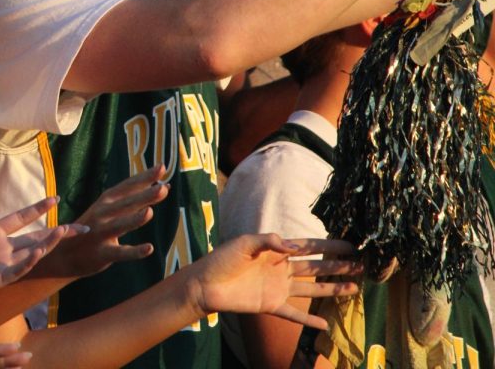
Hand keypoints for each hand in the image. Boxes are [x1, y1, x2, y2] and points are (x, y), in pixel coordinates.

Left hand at [0, 196, 83, 320]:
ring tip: (65, 232)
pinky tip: (39, 251)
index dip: (37, 209)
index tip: (55, 198)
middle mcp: (2, 248)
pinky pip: (17, 269)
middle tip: (81, 227)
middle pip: (35, 236)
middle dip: (58, 231)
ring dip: (48, 243)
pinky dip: (29, 261)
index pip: (20, 218)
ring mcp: (2, 264)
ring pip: (32, 252)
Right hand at [34, 164, 167, 278]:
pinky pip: (120, 253)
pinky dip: (134, 251)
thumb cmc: (92, 228)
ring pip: (120, 225)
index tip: (162, 167)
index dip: (144, 177)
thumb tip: (164, 187)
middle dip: (144, 195)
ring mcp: (100, 233)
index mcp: (105, 201)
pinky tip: (149, 248)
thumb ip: (135, 200)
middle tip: (163, 188)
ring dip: (134, 219)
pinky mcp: (101, 254)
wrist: (62, 253)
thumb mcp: (108, 209)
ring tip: (149, 212)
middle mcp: (102, 214)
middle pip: (126, 204)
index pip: (127, 186)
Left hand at [184, 234, 360, 327]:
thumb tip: (293, 245)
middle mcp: (281, 269)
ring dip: (333, 289)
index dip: (329, 246)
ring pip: (312, 289)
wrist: (205, 284)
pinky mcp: (271, 306)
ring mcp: (278, 288)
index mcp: (275, 251)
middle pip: (316, 267)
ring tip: (355, 287)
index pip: (308, 247)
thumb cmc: (221, 259)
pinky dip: (308, 321)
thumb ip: (268, 241)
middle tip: (362, 265)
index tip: (351, 245)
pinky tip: (325, 325)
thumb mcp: (243, 244)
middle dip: (339, 266)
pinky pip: (294, 315)